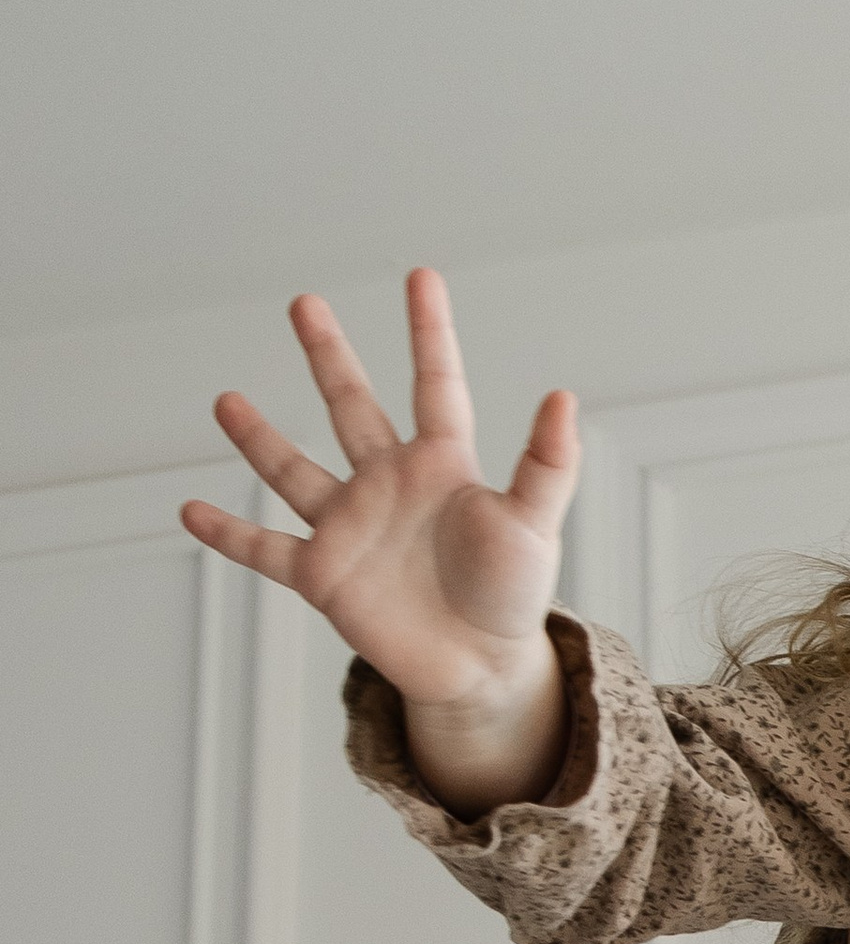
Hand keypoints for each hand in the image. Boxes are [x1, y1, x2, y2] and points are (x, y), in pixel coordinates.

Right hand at [180, 270, 575, 814]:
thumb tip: (564, 397)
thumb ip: (545, 464)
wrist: (483, 667)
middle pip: (351, 406)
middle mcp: (389, 484)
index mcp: (442, 464)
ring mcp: (351, 527)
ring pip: (294, 470)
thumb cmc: (515, 595)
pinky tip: (190, 510)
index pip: (434, 384)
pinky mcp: (323, 575)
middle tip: (304, 303)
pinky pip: (265, 548)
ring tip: (225, 400)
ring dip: (259, 438)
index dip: (429, 331)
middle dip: (329, 355)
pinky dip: (228, 533)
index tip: (420, 275)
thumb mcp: (533, 524)